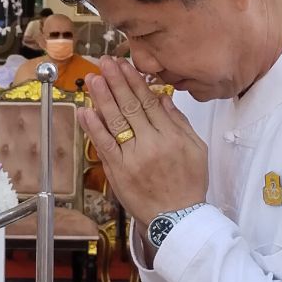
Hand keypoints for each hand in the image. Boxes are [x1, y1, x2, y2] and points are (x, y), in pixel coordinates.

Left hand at [79, 57, 208, 230]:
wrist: (177, 218)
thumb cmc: (188, 184)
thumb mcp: (196, 149)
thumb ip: (179, 122)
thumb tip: (162, 98)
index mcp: (171, 136)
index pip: (149, 102)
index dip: (135, 81)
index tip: (125, 65)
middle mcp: (151, 144)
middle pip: (130, 107)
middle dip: (116, 82)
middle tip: (105, 63)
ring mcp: (132, 158)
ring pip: (115, 122)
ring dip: (102, 98)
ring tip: (93, 79)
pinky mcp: (118, 172)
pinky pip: (104, 145)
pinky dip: (93, 128)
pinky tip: (85, 111)